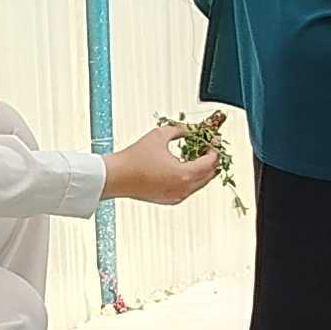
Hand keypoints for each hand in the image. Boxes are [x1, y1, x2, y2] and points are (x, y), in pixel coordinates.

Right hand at [104, 121, 222, 205]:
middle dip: (212, 159)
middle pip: (209, 174)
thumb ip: (180, 130)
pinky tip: (185, 166)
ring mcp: (177, 196)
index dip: (214, 148)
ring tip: (197, 154)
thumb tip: (190, 129)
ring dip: (202, 169)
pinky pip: (189, 189)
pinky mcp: (169, 200)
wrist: (116, 177)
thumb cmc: (134, 158)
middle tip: (209, 146)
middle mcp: (183, 189)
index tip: (213, 140)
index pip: (210, 162)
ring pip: (200, 183)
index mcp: (184, 174)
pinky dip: (192, 178)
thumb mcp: (160, 136)